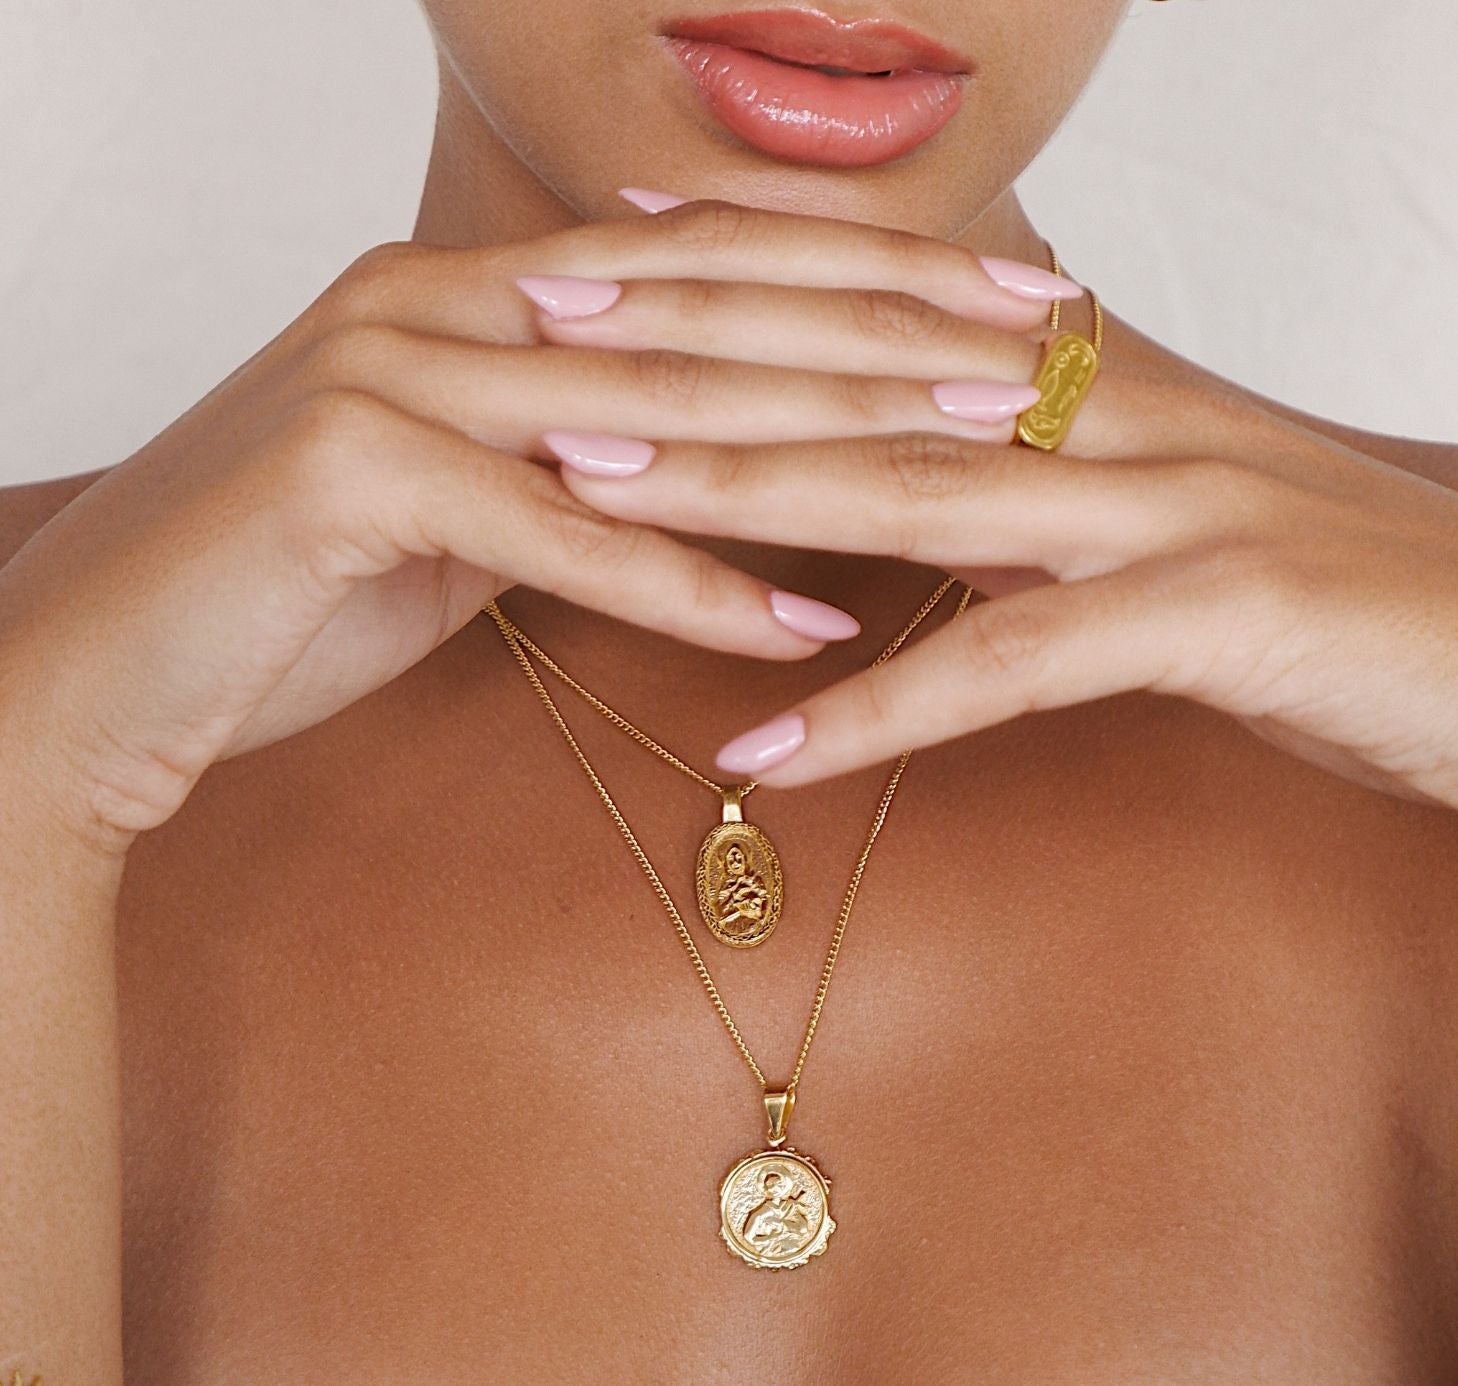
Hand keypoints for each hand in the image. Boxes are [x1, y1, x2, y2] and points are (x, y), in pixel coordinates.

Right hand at [0, 198, 1077, 850]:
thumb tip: (688, 465)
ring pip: (654, 417)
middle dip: (892, 339)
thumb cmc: (286, 587)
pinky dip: (690, 587)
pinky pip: (563, 540)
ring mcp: (389, 380)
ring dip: (829, 448)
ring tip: (980, 466)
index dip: (867, 277)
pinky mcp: (353, 482)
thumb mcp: (452, 499)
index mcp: (472, 291)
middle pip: (711, 319)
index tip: (1005, 303)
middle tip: (1046, 359)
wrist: (100, 662)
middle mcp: (435, 303)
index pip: (710, 268)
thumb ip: (560, 459)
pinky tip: (812, 625)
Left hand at [554, 285, 1457, 809]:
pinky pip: (1016, 666)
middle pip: (864, 367)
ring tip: (589, 499)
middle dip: (690, 350)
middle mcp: (1113, 414)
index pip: (885, 299)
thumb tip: (915, 473)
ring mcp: (1166, 505)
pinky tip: (764, 745)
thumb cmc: (1321, 584)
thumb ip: (1036, 484)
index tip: (605, 256)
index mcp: (1091, 379)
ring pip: (915, 486)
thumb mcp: (1157, 509)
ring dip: (741, 490)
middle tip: (536, 334)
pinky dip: (882, 708)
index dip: (740, 270)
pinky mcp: (1216, 614)